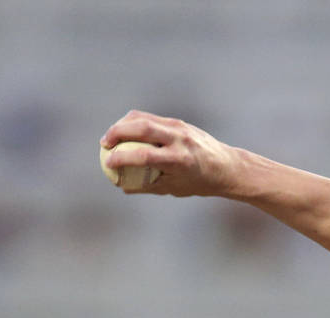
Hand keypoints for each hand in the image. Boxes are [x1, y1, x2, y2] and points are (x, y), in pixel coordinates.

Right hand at [100, 110, 243, 197]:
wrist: (226, 167)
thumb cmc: (199, 182)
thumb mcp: (174, 188)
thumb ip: (148, 186)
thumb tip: (122, 186)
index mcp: (179, 160)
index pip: (145, 156)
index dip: (123, 158)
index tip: (108, 162)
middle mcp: (179, 140)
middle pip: (142, 128)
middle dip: (117, 132)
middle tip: (104, 144)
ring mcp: (179, 127)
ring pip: (144, 118)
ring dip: (123, 124)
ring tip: (111, 137)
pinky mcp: (178, 122)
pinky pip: (151, 118)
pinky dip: (135, 123)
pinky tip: (125, 131)